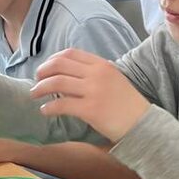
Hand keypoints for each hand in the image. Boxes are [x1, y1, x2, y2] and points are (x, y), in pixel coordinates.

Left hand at [30, 49, 148, 141]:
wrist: (143, 124)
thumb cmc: (128, 105)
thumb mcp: (115, 80)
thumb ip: (96, 74)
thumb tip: (70, 76)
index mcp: (102, 65)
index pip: (71, 53)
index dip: (53, 59)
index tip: (46, 68)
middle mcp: (97, 74)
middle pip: (59, 64)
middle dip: (43, 71)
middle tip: (36, 80)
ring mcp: (93, 91)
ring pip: (56, 82)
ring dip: (41, 88)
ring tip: (35, 95)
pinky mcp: (90, 109)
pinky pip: (61, 105)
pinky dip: (49, 107)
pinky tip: (45, 111)